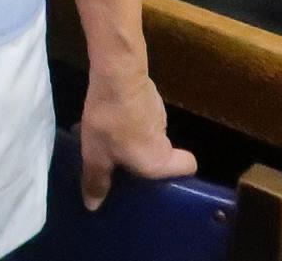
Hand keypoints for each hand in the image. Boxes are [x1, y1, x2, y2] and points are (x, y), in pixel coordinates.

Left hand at [78, 62, 193, 209]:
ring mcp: (159, 114)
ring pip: (149, 131)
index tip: (154, 176)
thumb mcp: (95, 154)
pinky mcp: (149, 95)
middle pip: (164, 152)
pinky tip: (106, 113)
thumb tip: (93, 206)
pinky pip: (140, 114)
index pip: (188, 168)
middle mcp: (165, 138)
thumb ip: (96, 179)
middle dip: (143, 154)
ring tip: (106, 134)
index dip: (178, 172)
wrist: (116, 74)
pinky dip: (128, 116)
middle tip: (119, 158)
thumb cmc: (110, 121)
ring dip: (132, 134)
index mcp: (160, 160)